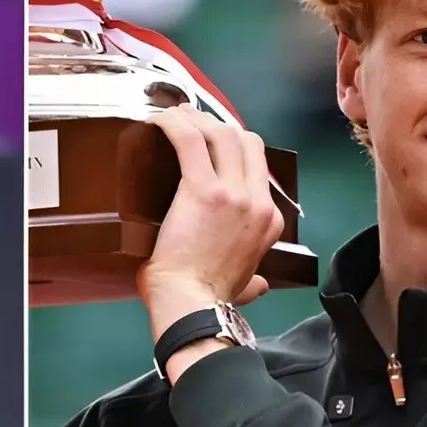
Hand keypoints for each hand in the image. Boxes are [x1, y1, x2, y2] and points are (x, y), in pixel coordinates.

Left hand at [135, 108, 285, 340]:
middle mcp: (257, 201)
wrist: (191, 307)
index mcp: (269, 221)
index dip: (235, 150)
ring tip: (173, 119)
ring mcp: (234, 193)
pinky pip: (190, 140)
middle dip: (218, 126)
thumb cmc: (208, 301)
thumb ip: (253, 282)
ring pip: (221, 133)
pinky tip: (157, 121)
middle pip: (245, 140)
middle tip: (191, 126)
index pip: (259, 168)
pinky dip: (174, 124)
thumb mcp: (244, 288)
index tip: (211, 145)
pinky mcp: (203, 189)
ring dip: (196, 120)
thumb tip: (258, 286)